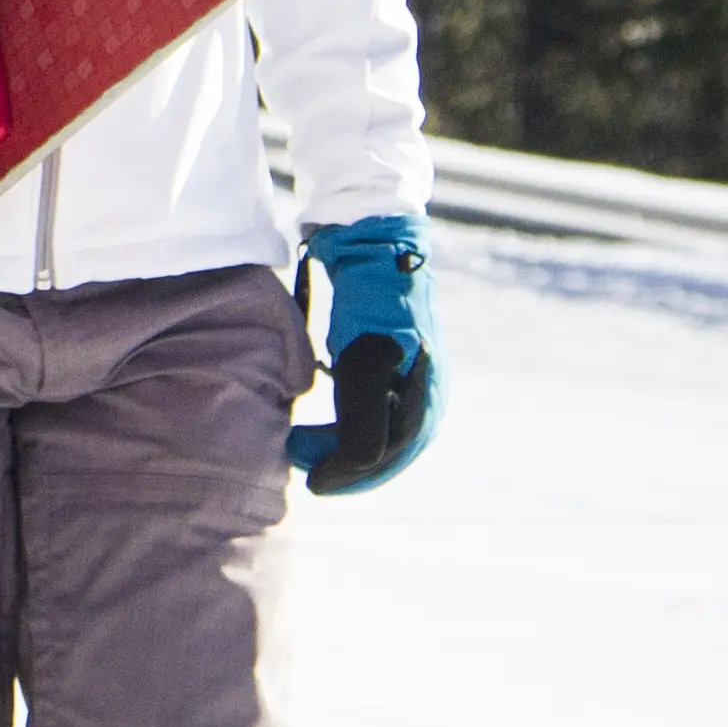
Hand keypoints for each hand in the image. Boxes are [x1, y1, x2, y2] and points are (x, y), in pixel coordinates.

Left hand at [293, 214, 440, 495]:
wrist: (374, 242)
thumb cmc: (371, 305)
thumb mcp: (364, 366)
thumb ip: (362, 424)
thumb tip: (351, 469)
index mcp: (426, 401)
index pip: (388, 459)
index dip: (348, 478)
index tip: (309, 484)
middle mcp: (424, 393)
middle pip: (384, 450)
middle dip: (344, 467)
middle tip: (300, 469)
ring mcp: (409, 374)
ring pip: (374, 428)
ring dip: (340, 444)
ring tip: (303, 447)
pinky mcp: (388, 356)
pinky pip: (369, 404)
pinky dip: (343, 420)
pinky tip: (317, 420)